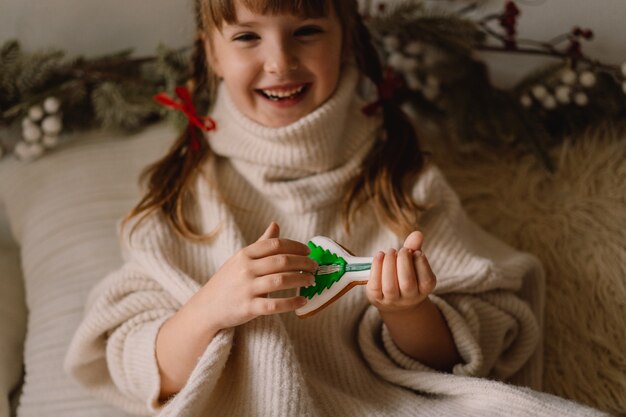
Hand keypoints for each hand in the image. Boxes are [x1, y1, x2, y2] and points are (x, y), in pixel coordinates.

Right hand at [196, 222, 316, 331]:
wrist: (206, 307)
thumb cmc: (227, 281)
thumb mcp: (240, 259)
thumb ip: (260, 243)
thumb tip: (276, 224)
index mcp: (245, 254)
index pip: (275, 245)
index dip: (296, 246)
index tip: (308, 251)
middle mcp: (245, 269)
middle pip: (282, 261)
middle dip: (303, 263)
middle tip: (315, 266)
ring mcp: (246, 288)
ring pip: (280, 281)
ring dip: (300, 279)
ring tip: (311, 280)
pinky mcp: (248, 308)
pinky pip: (274, 305)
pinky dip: (291, 302)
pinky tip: (303, 301)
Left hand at [366, 231, 436, 312]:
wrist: (394, 299)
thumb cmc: (406, 275)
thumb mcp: (414, 263)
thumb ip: (415, 248)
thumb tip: (417, 233)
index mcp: (424, 289)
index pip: (426, 280)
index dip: (421, 264)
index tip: (415, 252)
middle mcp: (410, 298)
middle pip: (407, 282)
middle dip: (404, 261)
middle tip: (402, 250)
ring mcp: (392, 300)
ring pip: (390, 285)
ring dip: (389, 264)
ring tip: (390, 252)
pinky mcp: (377, 298)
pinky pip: (375, 285)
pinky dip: (376, 268)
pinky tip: (379, 255)